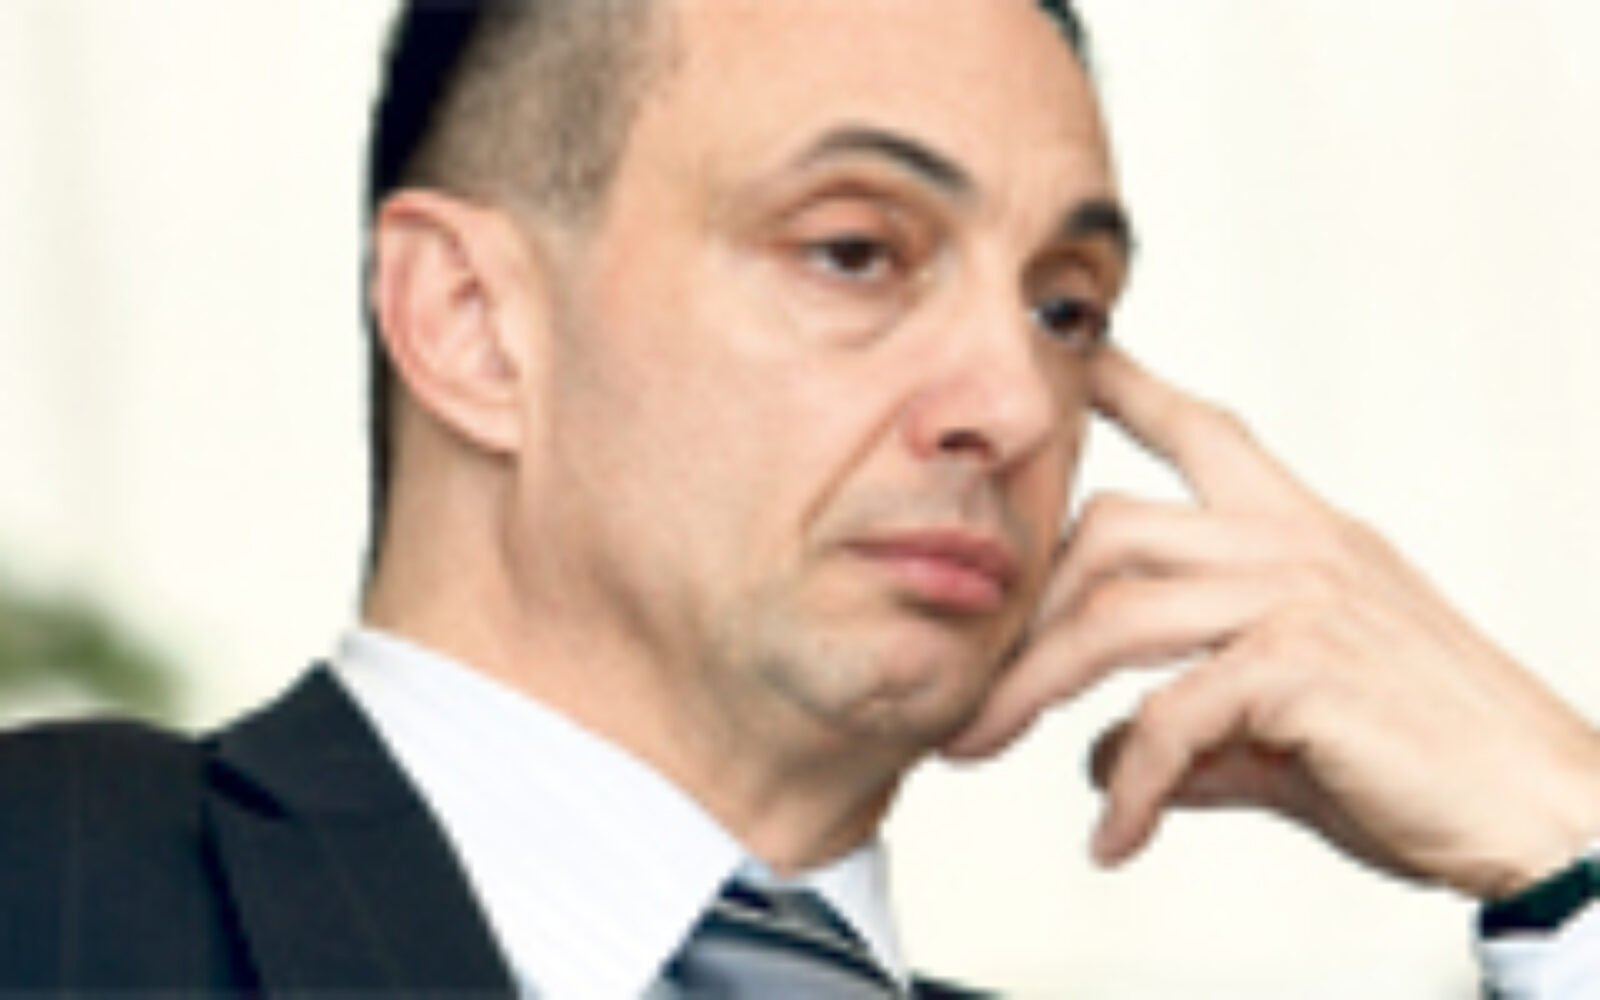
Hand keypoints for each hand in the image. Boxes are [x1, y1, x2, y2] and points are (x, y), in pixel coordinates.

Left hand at [949, 347, 1599, 899]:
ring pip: (1113, 613)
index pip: (1202, 430)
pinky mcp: (1302, 666)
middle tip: (970, 685)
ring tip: (976, 746)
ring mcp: (1301, 595)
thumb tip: (1101, 753)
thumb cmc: (1426, 758)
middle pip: (1110, 527)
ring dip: (1031, 688)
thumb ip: (1195, 725)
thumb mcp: (1289, 724)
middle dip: (1026, 607)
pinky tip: (1115, 836)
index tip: (1072, 353)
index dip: (1128, 386)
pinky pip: (1168, 716)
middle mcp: (1296, 542)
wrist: (1548, 807)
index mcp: (1301, 531)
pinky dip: (1129, 784)